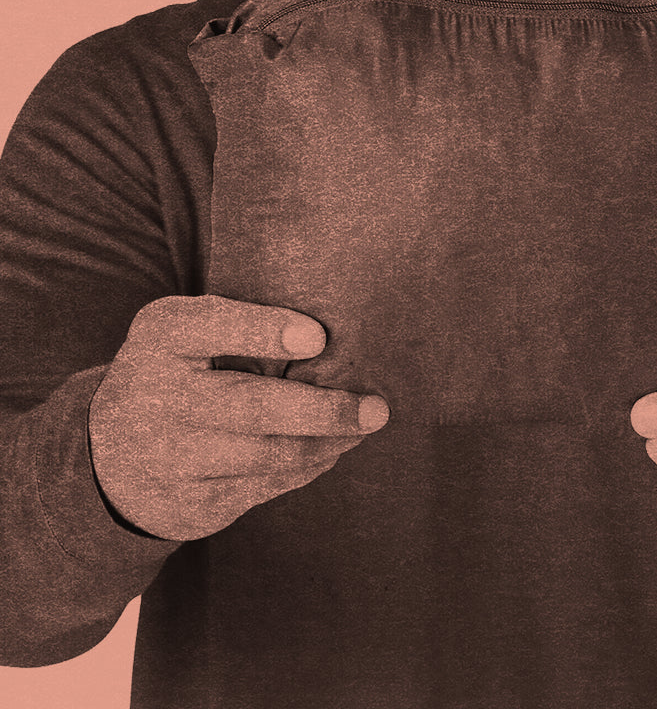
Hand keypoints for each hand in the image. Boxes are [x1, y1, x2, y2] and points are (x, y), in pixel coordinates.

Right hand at [89, 295, 388, 540]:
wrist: (108, 457)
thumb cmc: (175, 372)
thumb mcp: (185, 332)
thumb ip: (240, 323)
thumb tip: (329, 338)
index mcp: (160, 337)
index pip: (209, 326)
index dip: (264, 331)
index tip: (318, 336)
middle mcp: (157, 398)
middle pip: (252, 408)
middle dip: (324, 411)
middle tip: (377, 409)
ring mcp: (170, 458)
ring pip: (268, 456)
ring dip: (328, 442)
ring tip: (364, 425)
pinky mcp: (190, 504)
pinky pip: (265, 486)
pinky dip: (308, 467)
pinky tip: (331, 450)